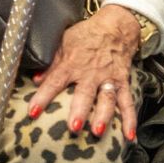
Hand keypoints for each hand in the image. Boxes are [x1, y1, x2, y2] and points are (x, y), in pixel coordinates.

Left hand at [26, 6, 141, 140]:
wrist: (115, 27)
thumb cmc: (86, 36)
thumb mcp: (64, 43)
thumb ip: (51, 63)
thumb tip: (35, 80)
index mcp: (72, 63)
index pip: (55, 81)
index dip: (43, 96)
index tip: (33, 111)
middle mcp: (91, 73)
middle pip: (84, 94)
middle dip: (79, 110)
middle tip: (73, 127)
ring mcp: (108, 78)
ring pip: (106, 99)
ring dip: (103, 116)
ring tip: (97, 131)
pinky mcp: (122, 82)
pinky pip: (127, 102)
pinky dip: (130, 119)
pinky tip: (129, 135)